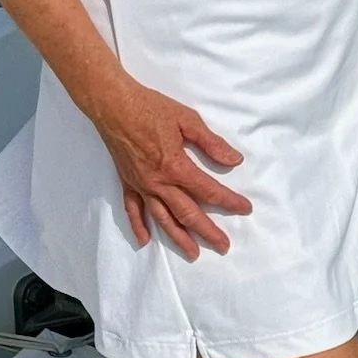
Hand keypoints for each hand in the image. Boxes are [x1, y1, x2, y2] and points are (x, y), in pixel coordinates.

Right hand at [88, 79, 252, 258]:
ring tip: (193, 252)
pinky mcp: (127, 182)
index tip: (245, 208)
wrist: (113, 104)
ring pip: (162, 218)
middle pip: (187, 213)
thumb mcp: (187, 120)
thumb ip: (211, 143)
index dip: (229, 201)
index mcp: (175, 166)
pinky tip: (146, 240)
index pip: (208, 190)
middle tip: (223, 245)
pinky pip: (132, 210)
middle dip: (207, 231)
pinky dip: (139, 226)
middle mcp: (158, 182)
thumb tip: (234, 160)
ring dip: (179, 237)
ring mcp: (140, 185)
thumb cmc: (150, 108)